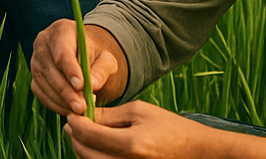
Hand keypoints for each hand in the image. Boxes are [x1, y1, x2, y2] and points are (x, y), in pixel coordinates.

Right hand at [32, 19, 127, 115]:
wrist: (85, 57)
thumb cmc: (96, 55)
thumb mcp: (106, 59)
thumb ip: (101, 70)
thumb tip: (92, 85)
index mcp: (61, 30)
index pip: (62, 51)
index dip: (70, 70)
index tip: (81, 86)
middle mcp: (43, 43)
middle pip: (51, 69)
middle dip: (66, 91)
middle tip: (82, 107)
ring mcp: (36, 60)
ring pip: (44, 83)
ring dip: (61, 100)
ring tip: (79, 111)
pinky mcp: (35, 77)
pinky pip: (41, 93)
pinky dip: (54, 104)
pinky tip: (69, 110)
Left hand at [65, 102, 208, 157]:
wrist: (195, 151)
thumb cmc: (167, 126)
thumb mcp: (138, 111)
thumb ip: (109, 115)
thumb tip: (83, 114)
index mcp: (132, 144)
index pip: (90, 135)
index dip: (75, 123)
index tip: (71, 114)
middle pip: (86, 154)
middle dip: (75, 137)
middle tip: (71, 123)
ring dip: (82, 149)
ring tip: (81, 133)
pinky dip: (95, 158)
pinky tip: (95, 146)